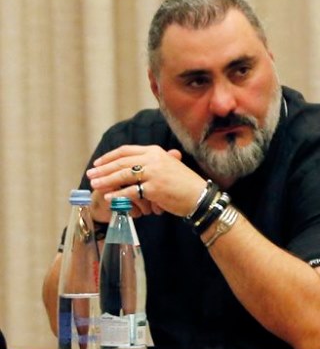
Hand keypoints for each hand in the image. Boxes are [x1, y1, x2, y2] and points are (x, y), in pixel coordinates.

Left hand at [85, 145, 205, 220]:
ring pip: (123, 175)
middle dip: (103, 168)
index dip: (109, 156)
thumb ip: (151, 162)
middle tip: (90, 174)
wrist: (200, 196)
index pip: (126, 150)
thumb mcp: (168, 166)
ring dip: (106, 180)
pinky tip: (109, 198)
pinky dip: (117, 195)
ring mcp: (154, 173)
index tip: (98, 163)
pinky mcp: (154, 188)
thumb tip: (131, 163)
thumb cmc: (184, 184)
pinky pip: (130, 191)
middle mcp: (154, 159)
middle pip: (121, 162)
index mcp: (155, 151)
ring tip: (94, 185)